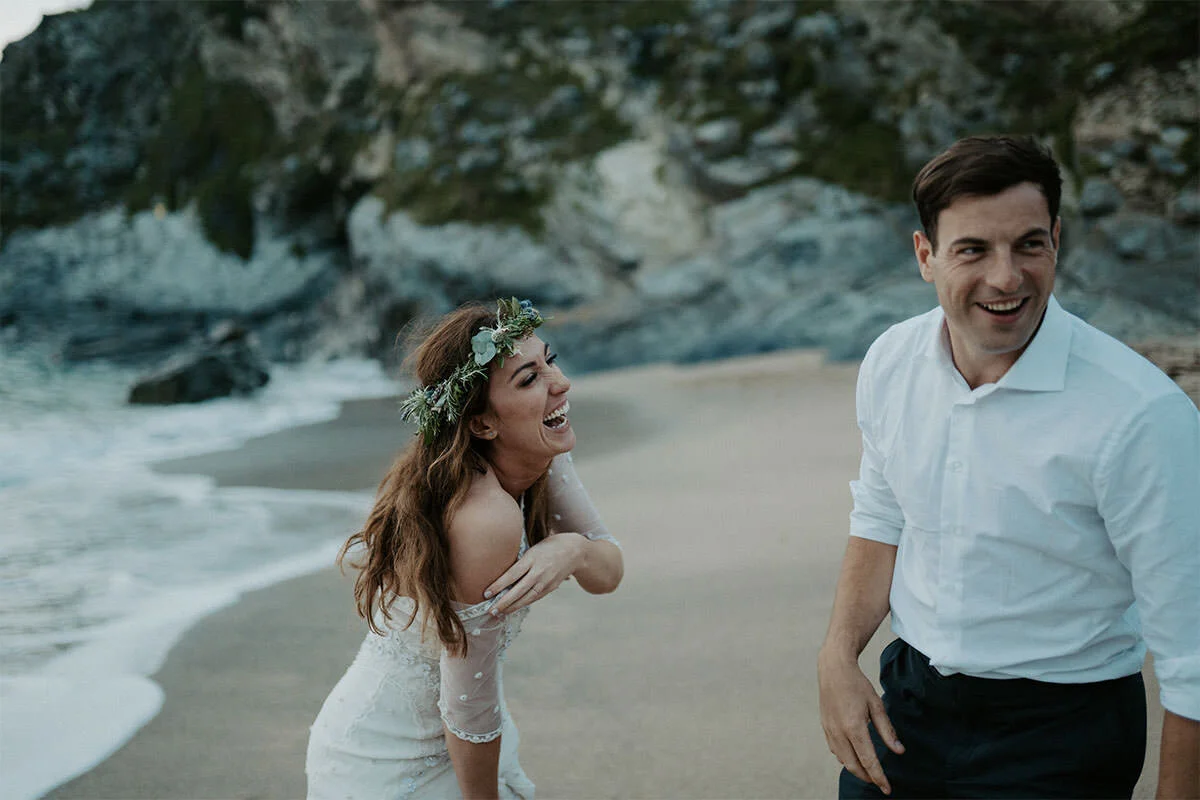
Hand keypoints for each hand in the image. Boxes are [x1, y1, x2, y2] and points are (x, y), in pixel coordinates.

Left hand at [484, 533, 584, 615]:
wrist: (575, 551)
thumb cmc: (549, 546)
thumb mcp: (533, 548)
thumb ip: (521, 560)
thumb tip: (502, 573)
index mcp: (532, 558)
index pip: (512, 574)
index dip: (498, 585)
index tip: (486, 593)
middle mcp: (539, 571)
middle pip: (518, 590)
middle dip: (503, 601)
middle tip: (490, 610)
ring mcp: (546, 581)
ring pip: (527, 597)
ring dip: (512, 607)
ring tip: (499, 612)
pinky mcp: (551, 588)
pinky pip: (534, 598)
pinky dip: (523, 604)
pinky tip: (513, 608)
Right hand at [818, 648, 903, 794]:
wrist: (833, 669)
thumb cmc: (857, 684)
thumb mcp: (877, 705)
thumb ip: (887, 730)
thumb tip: (898, 751)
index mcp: (854, 727)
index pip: (869, 760)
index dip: (879, 777)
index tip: (887, 788)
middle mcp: (839, 732)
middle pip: (854, 765)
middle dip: (867, 777)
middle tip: (880, 782)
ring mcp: (830, 730)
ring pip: (843, 760)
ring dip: (856, 769)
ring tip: (869, 772)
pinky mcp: (825, 727)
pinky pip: (835, 750)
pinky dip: (846, 758)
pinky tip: (854, 756)